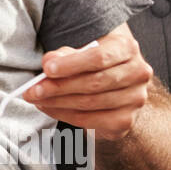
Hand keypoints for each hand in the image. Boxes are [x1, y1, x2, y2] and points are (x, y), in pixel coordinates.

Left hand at [23, 22, 152, 141]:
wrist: (114, 88)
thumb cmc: (93, 65)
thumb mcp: (79, 53)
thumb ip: (64, 55)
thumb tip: (49, 62)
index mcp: (127, 48)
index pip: (99, 57)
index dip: (71, 64)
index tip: (47, 69)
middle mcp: (137, 73)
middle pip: (94, 83)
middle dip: (58, 87)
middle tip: (32, 90)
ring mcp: (135, 99)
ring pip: (90, 103)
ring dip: (57, 103)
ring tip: (36, 99)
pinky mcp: (125, 120)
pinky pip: (90, 120)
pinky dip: (65, 115)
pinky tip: (50, 108)